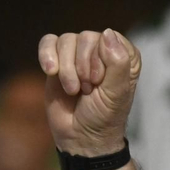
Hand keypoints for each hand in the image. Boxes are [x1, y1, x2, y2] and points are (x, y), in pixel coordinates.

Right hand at [37, 29, 141, 157]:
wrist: (80, 137)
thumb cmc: (104, 117)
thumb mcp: (116, 93)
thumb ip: (117, 64)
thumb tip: (107, 33)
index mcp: (123, 57)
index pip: (109, 38)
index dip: (100, 59)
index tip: (100, 81)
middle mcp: (101, 51)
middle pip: (86, 38)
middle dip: (82, 67)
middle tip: (87, 90)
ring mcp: (77, 55)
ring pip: (66, 40)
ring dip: (67, 69)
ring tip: (73, 90)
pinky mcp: (57, 60)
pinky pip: (48, 42)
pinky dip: (47, 55)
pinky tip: (50, 72)